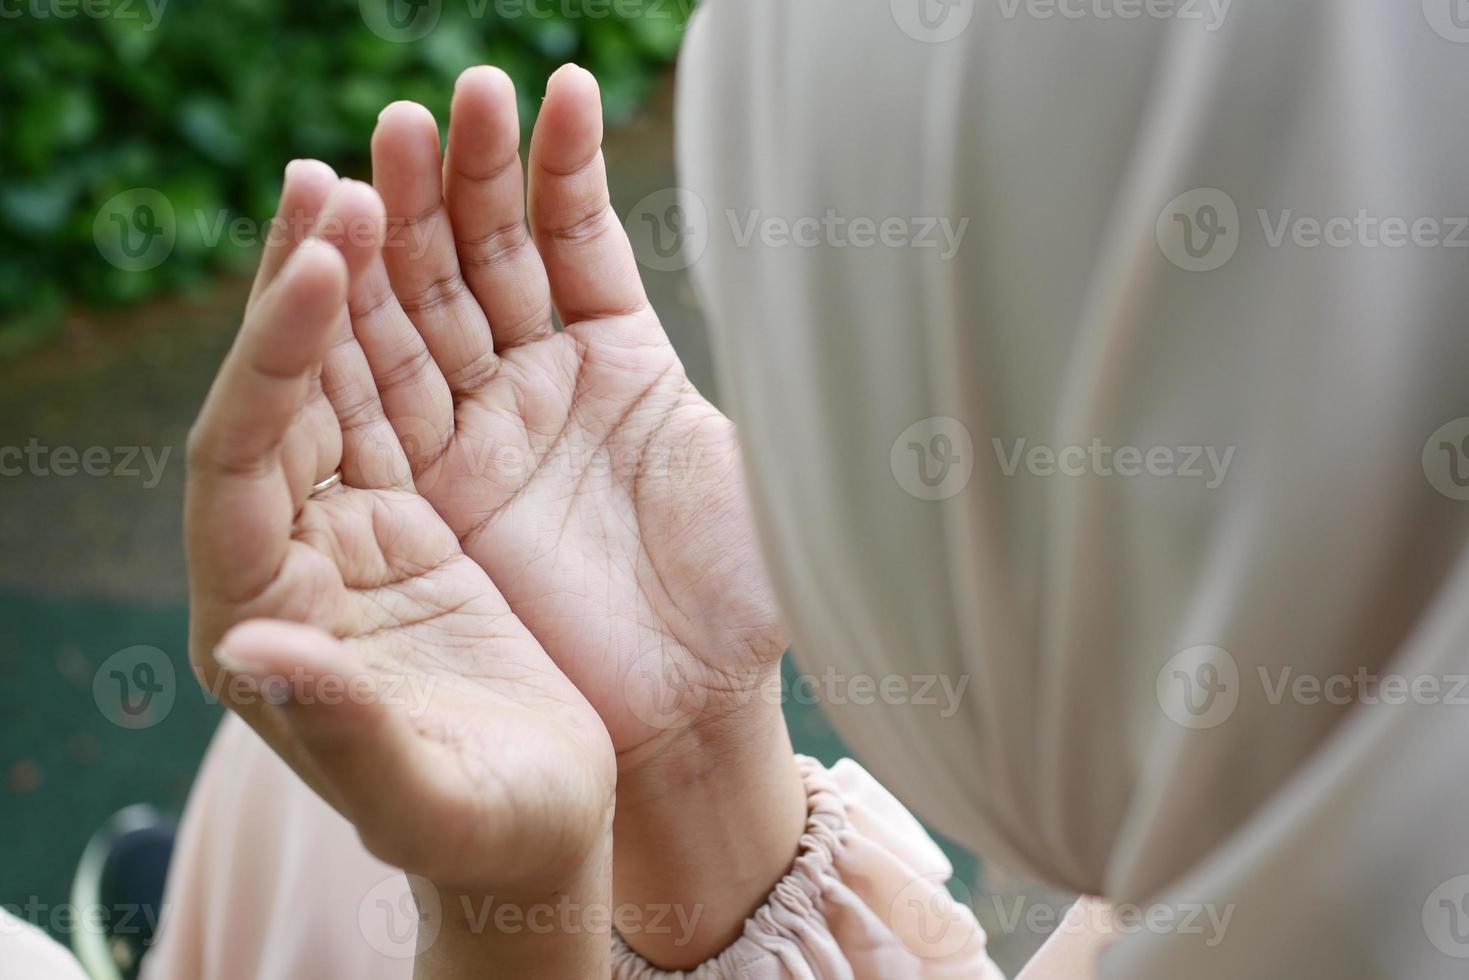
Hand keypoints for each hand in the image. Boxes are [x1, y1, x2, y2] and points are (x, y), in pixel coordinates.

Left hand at [184, 166, 614, 975]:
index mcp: (266, 615)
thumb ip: (343, 732)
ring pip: (355, 362)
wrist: (553, 820)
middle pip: (286, 388)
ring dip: (366, 265)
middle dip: (310, 279)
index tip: (320, 266)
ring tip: (387, 158)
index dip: (269, 362)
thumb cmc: (493, 829)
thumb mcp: (428, 800)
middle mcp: (303, 542)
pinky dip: (428, 300)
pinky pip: (423, 374)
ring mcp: (372, 505)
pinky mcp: (439, 489)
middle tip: (341, 174)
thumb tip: (253, 651)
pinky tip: (435, 229)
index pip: (236, 463)